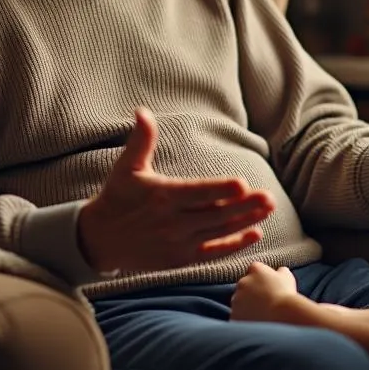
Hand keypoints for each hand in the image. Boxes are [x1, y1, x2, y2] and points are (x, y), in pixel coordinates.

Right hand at [78, 107, 276, 272]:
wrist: (98, 240)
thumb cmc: (116, 197)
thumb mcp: (126, 167)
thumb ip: (141, 140)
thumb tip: (142, 111)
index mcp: (163, 196)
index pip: (197, 193)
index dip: (220, 190)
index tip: (242, 184)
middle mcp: (172, 222)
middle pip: (215, 214)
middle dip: (244, 207)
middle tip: (269, 198)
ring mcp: (178, 242)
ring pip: (218, 232)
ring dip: (245, 222)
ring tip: (267, 211)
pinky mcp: (180, 259)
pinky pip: (212, 253)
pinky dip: (233, 245)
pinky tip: (255, 234)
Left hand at [230, 262, 297, 321]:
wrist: (282, 316)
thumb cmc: (286, 295)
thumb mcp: (287, 277)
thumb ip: (280, 271)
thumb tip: (279, 271)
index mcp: (255, 269)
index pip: (254, 270)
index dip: (261, 279)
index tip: (267, 287)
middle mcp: (243, 281)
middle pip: (244, 285)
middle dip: (252, 292)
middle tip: (265, 302)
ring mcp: (237, 298)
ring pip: (239, 301)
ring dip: (247, 306)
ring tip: (262, 313)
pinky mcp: (234, 314)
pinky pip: (238, 316)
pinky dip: (244, 318)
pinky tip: (256, 321)